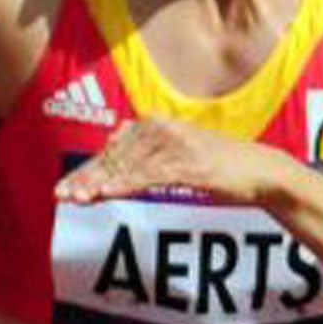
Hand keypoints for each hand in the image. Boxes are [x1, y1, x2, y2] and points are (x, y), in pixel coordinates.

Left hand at [55, 118, 273, 205]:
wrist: (262, 172)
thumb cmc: (217, 166)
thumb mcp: (176, 154)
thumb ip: (145, 151)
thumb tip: (112, 146)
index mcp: (155, 125)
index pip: (111, 151)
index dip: (86, 170)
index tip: (63, 188)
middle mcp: (162, 129)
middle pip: (114, 158)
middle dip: (85, 179)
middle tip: (61, 195)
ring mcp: (176, 145)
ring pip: (128, 168)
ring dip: (100, 185)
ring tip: (77, 198)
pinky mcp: (190, 164)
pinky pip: (150, 176)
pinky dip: (126, 185)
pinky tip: (107, 193)